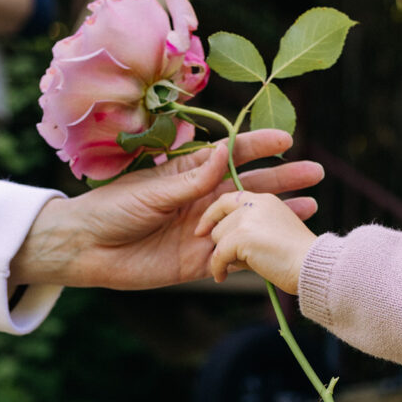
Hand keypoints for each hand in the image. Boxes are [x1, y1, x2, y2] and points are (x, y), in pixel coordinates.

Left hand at [12, 130, 322, 290]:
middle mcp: (202, 200)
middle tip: (314, 172)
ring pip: (250, 221)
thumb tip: (223, 153)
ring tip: (310, 206)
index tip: (285, 140)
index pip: (231, 155)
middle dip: (282, 178)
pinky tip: (282, 245)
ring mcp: (204, 230)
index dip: (258, 146)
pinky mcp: (199, 261)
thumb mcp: (152, 190)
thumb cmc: (112, 209)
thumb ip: (191, 179)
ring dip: (278, 213)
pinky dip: (258, 252)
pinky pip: (235, 256)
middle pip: (250, 187)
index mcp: (189, 174)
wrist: (87, 249)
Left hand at [195, 189, 317, 294]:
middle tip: (242, 259)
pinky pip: (218, 254)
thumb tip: (224, 240)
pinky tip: (222, 276)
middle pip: (219, 222)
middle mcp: (254, 203)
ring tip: (250, 265)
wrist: (315, 269)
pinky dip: (217, 268)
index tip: (203, 230)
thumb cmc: (300, 259)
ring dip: (226, 255)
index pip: (228, 199)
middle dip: (224, 242)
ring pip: (218, 237)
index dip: (214, 213)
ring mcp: (248, 218)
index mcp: (264, 200)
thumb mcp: (275, 233)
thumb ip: (253, 228)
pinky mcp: (243, 236)